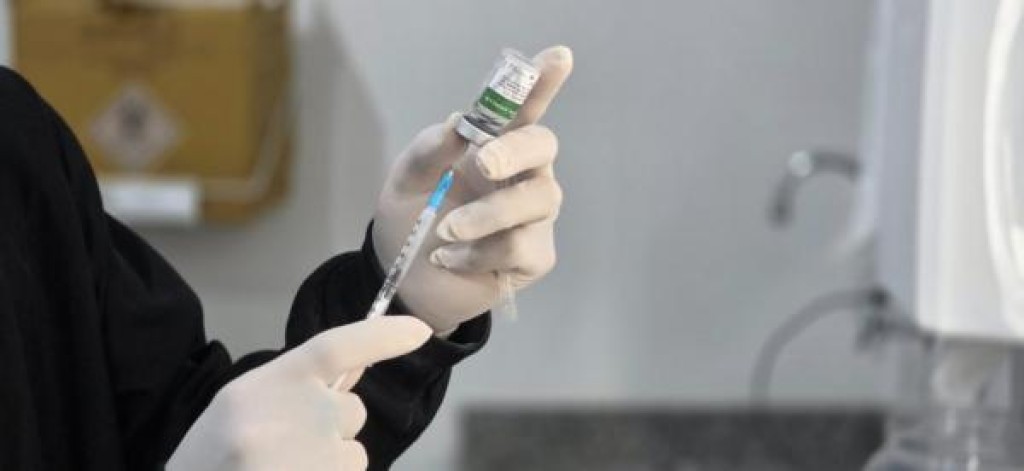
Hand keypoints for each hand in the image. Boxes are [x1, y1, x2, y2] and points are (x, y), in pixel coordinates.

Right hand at [166, 316, 431, 470]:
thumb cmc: (209, 458)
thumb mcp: (241, 405)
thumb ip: (296, 385)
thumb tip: (357, 366)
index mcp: (268, 384)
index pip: (337, 347)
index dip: (383, 336)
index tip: (421, 331)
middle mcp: (294, 416)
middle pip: (351, 410)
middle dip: (331, 426)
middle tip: (280, 447)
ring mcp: (311, 458)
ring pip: (352, 452)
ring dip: (328, 462)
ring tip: (278, 469)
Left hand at [373, 46, 573, 333]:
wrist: (408, 279)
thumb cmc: (414, 217)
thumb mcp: (408, 180)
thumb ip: (429, 150)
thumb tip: (459, 124)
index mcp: (496, 145)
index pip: (524, 108)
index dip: (543, 82)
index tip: (559, 57)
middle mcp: (524, 173)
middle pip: (542, 147)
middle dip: (514, 151)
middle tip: (482, 163)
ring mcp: (535, 216)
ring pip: (533, 201)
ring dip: (484, 216)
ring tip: (444, 233)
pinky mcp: (536, 255)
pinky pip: (517, 246)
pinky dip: (476, 253)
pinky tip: (449, 259)